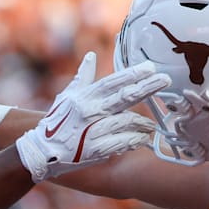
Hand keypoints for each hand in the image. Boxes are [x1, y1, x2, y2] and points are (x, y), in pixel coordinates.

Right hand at [15, 51, 169, 181]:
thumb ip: (82, 77)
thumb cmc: (56, 122)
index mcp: (84, 97)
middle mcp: (89, 111)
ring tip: (151, 126)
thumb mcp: (67, 97)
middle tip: (165, 81)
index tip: (151, 68)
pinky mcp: (96, 150)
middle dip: (147, 88)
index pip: (113, 82)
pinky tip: (141, 139)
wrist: (42, 151)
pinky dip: (134, 140)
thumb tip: (91, 56)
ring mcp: (93, 131)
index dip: (133, 75)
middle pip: (124, 97)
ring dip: (143, 123)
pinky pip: (122, 142)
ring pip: (127, 122)